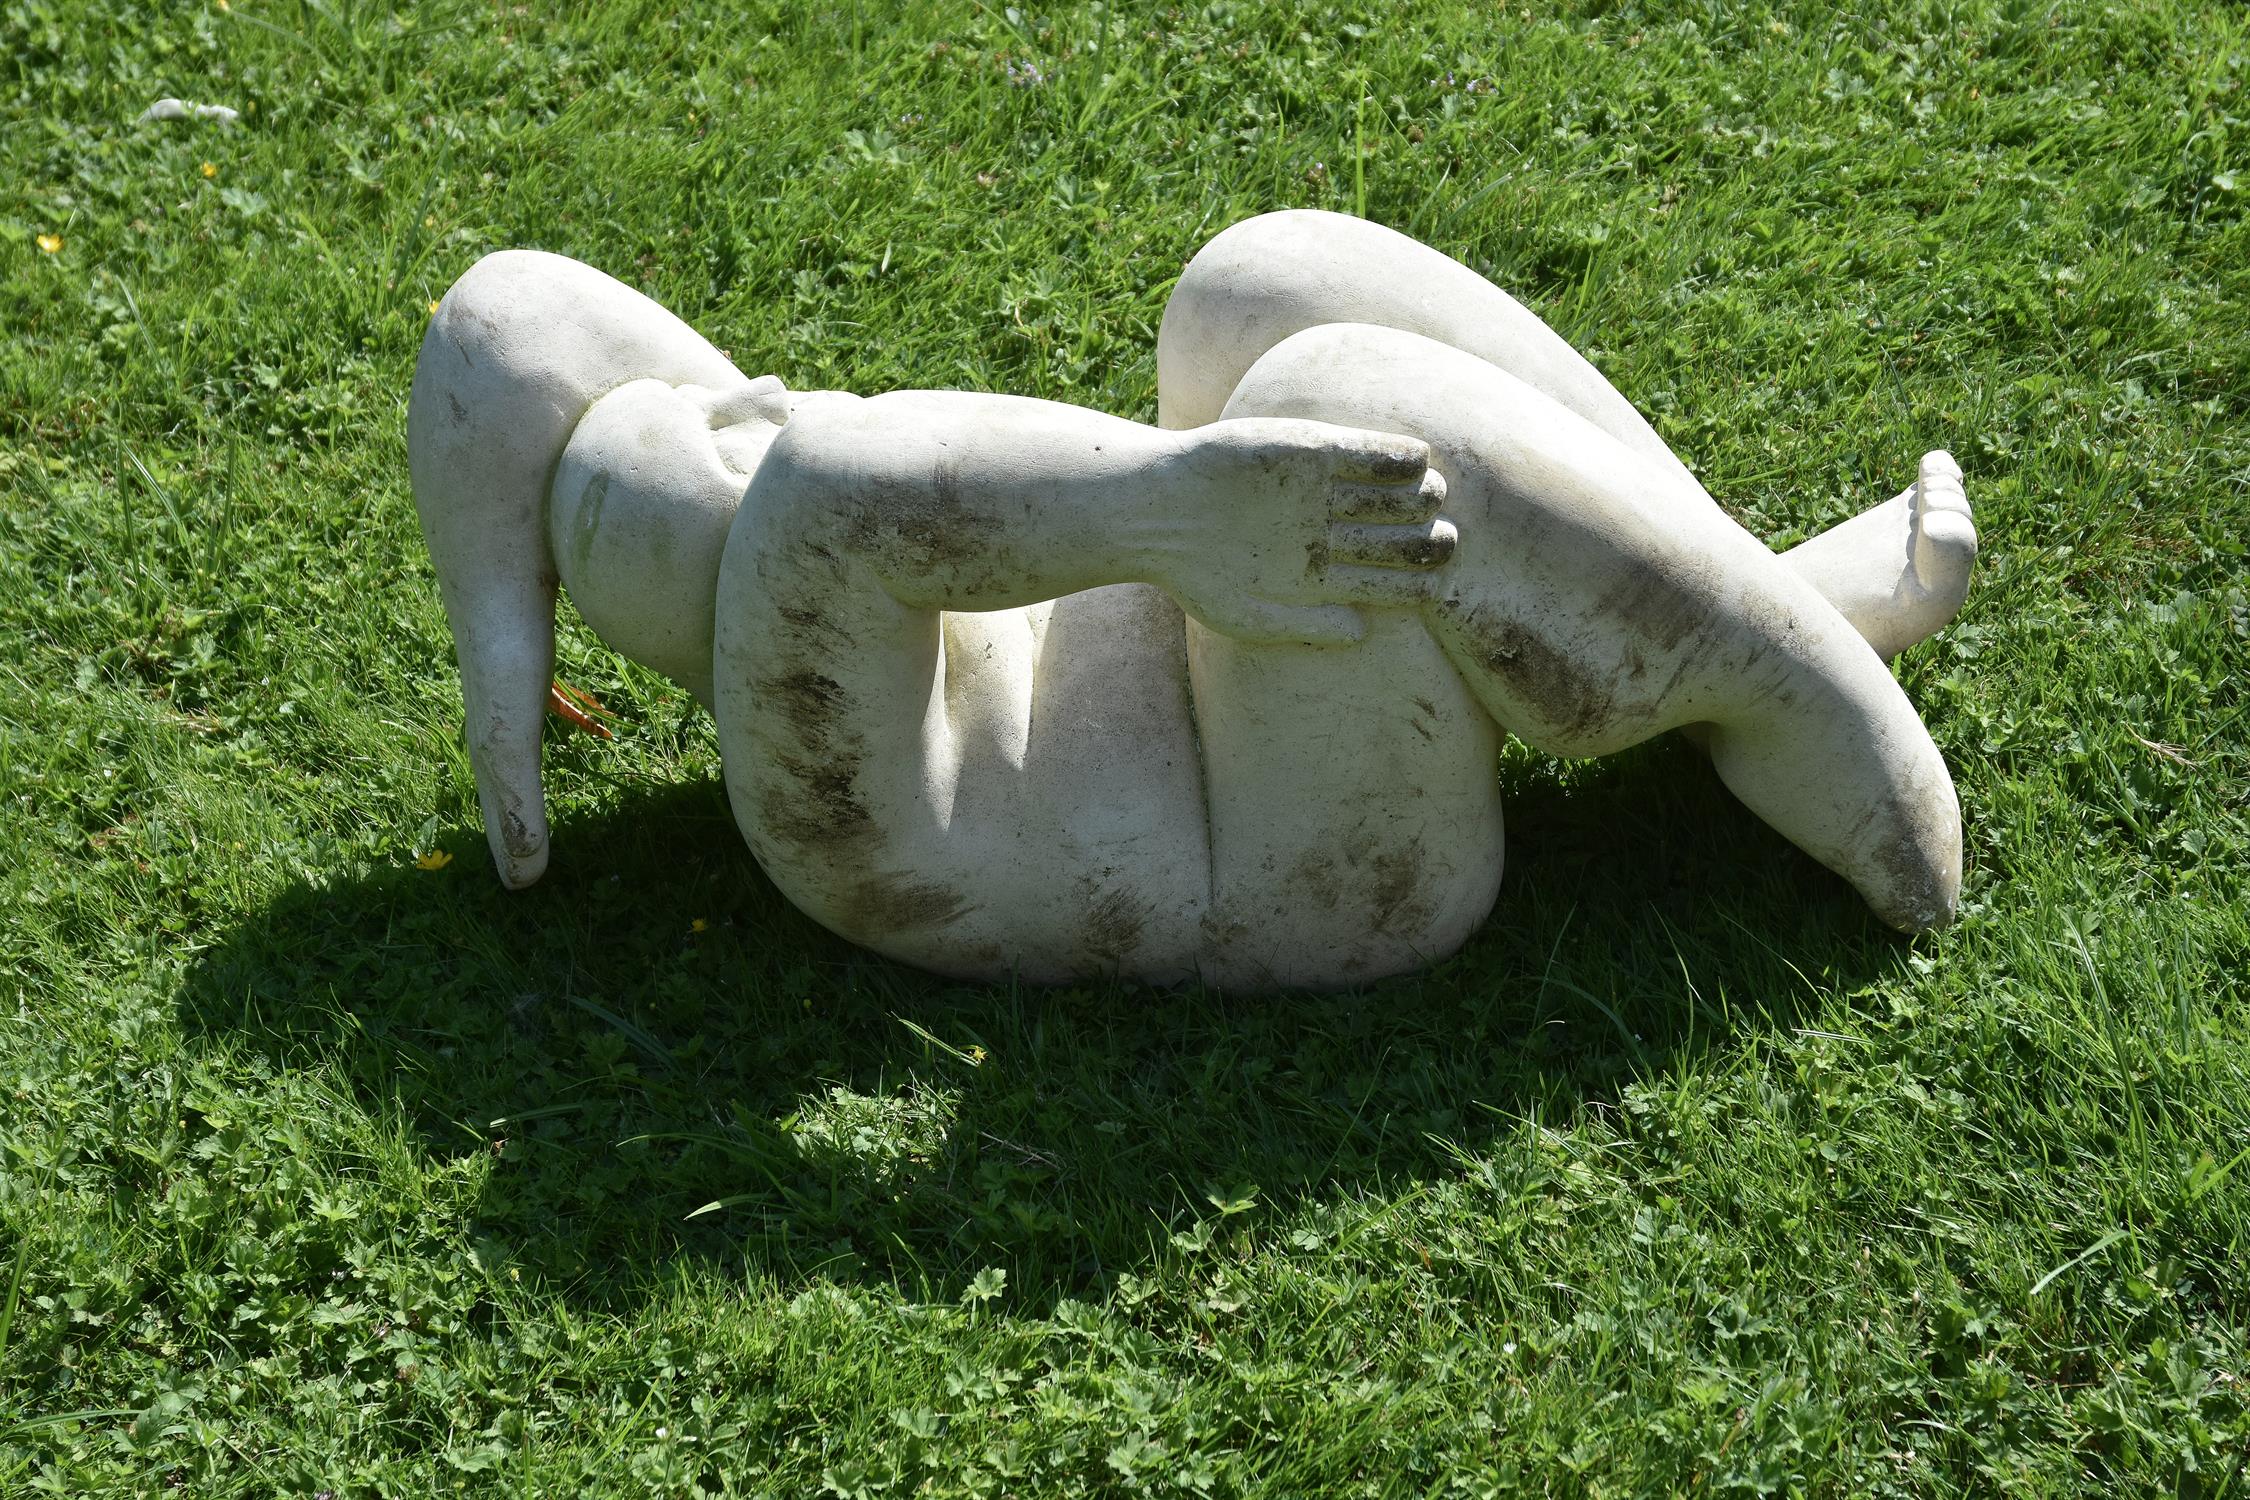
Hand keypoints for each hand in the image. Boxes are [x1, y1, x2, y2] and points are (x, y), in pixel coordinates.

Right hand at [1147, 418, 1454, 645]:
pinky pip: (1362, 451)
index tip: (1437, 584)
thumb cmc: (1195, 574)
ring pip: (1387, 494)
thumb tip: (1362, 632)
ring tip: (1433, 497)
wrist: (1156, 511)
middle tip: (1448, 541)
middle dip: (1424, 541)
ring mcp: (1321, 491)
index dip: (1415, 584)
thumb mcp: (1246, 615)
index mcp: (1320, 578)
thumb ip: (1305, 626)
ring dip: (1416, 496)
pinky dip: (1391, 455)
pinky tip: (1415, 460)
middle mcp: (1328, 534)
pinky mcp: (1308, 449)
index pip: (1385, 584)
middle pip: (1394, 539)